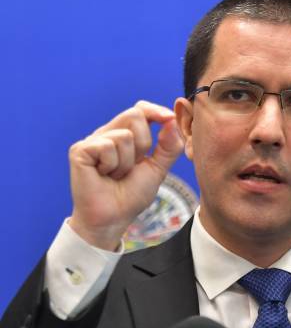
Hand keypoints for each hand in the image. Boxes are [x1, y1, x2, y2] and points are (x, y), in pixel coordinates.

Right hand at [68, 101, 183, 250]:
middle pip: (135, 115)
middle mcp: (108, 133)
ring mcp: (93, 141)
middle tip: (133, 166)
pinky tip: (103, 176)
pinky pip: (107, 146)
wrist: (113, 218)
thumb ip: (169, 146)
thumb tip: (173, 121)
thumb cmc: (132, 195)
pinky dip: (112, 165)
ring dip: (127, 162)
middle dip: (144, 144)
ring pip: (124, 135)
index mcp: (126, 134)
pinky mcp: (80, 150)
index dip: (155, 111)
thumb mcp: (158, 169)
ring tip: (116, 175)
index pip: (141, 109)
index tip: (168, 119)